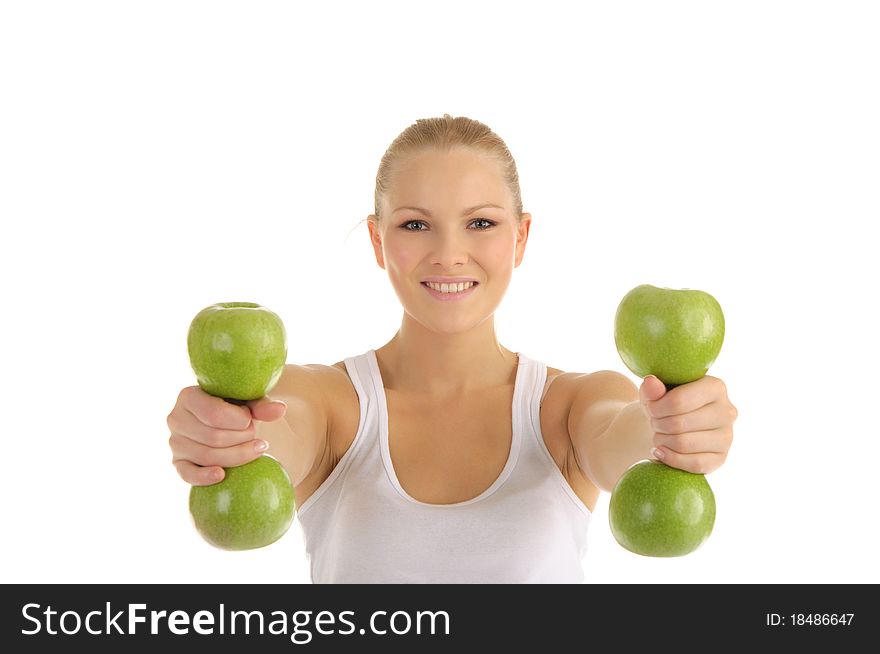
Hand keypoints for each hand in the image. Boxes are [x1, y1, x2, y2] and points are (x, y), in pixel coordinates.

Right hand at [166, 386, 286, 485]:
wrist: (226, 423)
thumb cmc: (236, 408)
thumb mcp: (248, 402)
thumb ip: (262, 405)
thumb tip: (280, 410)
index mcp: (188, 396)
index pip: (214, 414)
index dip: (239, 421)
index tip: (251, 420)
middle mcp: (175, 419)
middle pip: (213, 437)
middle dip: (242, 438)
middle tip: (255, 436)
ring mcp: (175, 443)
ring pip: (207, 456)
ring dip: (237, 455)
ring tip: (256, 449)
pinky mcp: (178, 463)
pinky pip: (188, 474)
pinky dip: (204, 477)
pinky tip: (221, 475)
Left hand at [638, 375, 736, 473]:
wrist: (670, 425)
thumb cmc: (664, 404)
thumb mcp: (654, 393)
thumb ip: (651, 388)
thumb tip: (651, 381)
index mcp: (715, 387)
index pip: (679, 401)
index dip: (656, 408)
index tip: (651, 408)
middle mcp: (727, 411)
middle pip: (679, 424)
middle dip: (658, 425)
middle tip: (654, 423)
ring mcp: (727, 436)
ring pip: (684, 444)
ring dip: (661, 441)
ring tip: (659, 435)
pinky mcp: (721, 458)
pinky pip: (693, 464)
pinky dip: (670, 458)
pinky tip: (660, 451)